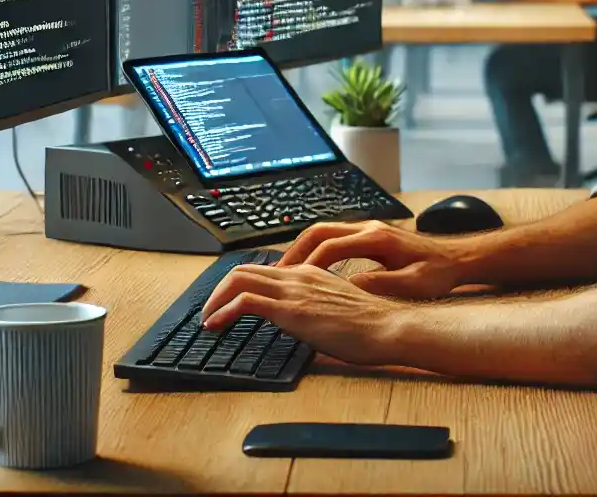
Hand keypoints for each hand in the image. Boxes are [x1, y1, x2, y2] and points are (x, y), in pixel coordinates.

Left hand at [198, 262, 408, 365]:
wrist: (389, 328)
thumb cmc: (372, 326)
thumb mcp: (339, 308)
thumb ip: (317, 307)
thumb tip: (304, 320)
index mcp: (311, 273)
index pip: (265, 269)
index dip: (241, 283)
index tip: (230, 302)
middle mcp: (299, 275)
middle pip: (245, 269)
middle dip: (219, 289)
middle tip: (210, 310)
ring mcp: (294, 290)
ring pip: (238, 279)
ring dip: (215, 299)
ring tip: (207, 319)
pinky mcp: (290, 309)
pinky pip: (244, 302)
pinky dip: (223, 311)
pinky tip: (216, 325)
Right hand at [276, 219, 472, 298]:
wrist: (457, 258)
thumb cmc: (438, 273)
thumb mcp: (412, 285)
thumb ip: (379, 285)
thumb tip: (346, 288)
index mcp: (377, 238)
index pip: (330, 247)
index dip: (308, 265)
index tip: (290, 282)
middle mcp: (368, 228)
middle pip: (319, 232)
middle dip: (294, 252)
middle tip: (276, 275)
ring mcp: (368, 230)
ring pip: (323, 232)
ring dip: (302, 251)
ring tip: (285, 274)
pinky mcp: (369, 236)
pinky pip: (333, 238)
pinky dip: (316, 252)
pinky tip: (309, 271)